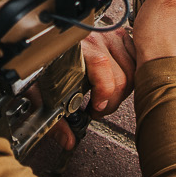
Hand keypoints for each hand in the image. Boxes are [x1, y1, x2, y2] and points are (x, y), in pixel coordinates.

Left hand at [46, 28, 137, 149]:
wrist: (40, 43)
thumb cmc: (41, 63)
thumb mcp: (40, 91)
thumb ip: (54, 119)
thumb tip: (68, 140)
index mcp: (76, 47)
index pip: (101, 67)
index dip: (104, 93)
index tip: (97, 109)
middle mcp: (95, 39)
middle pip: (120, 75)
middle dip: (112, 101)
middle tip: (98, 110)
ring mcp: (108, 36)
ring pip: (132, 69)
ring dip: (123, 90)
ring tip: (106, 98)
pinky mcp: (117, 36)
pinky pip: (135, 60)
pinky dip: (130, 75)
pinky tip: (117, 83)